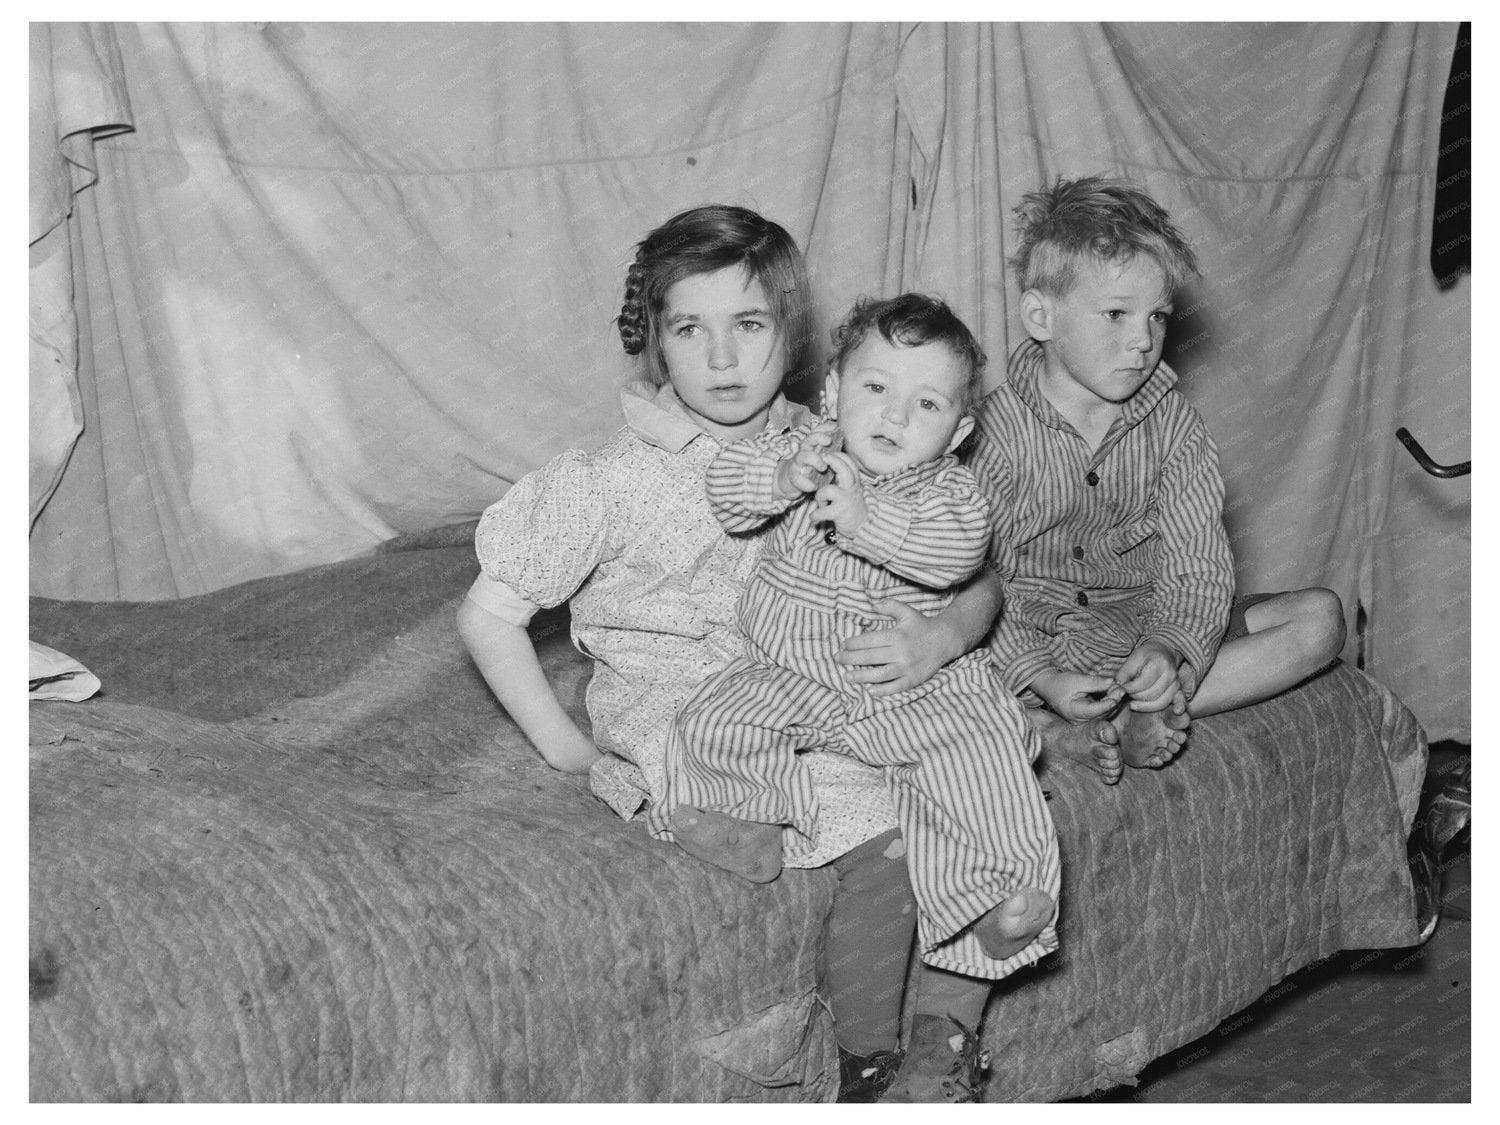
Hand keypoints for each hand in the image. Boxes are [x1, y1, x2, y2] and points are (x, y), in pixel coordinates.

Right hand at [775, 419, 840, 498]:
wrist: (790, 482)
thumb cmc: (810, 469)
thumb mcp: (820, 458)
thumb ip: (830, 451)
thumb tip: (844, 441)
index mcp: (812, 446)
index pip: (817, 432)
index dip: (825, 427)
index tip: (835, 427)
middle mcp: (804, 452)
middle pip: (809, 439)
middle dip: (819, 437)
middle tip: (829, 441)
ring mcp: (797, 464)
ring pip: (803, 456)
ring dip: (815, 460)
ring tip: (823, 467)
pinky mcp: (793, 477)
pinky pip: (798, 478)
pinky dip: (806, 483)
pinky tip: (814, 487)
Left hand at [813, 451, 867, 538]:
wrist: (861, 525)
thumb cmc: (850, 504)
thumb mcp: (850, 487)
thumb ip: (841, 476)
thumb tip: (826, 460)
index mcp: (854, 481)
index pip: (849, 462)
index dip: (838, 456)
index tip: (827, 454)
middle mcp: (852, 488)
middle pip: (844, 470)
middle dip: (832, 461)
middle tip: (821, 462)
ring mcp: (846, 501)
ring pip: (828, 490)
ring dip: (819, 496)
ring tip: (821, 502)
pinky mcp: (839, 513)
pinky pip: (821, 512)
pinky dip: (815, 515)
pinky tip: (814, 517)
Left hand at [835, 598, 957, 695]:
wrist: (946, 640)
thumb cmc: (922, 625)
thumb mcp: (907, 612)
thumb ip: (890, 606)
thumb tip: (873, 605)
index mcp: (897, 636)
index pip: (870, 641)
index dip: (854, 643)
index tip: (843, 645)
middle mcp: (901, 652)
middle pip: (870, 657)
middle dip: (851, 659)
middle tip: (838, 659)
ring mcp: (907, 667)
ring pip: (880, 674)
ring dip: (861, 676)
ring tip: (847, 677)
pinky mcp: (914, 679)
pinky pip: (896, 687)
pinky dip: (883, 690)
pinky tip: (869, 690)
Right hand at [1030, 668, 1124, 722]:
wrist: (1049, 685)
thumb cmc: (1060, 682)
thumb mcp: (1078, 679)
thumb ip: (1096, 682)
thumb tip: (1113, 682)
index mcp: (1074, 712)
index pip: (1096, 710)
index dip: (1109, 702)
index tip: (1119, 692)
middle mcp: (1079, 720)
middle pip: (1102, 712)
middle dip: (1113, 699)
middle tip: (1121, 687)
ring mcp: (1083, 720)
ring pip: (1104, 713)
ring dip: (1112, 700)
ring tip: (1118, 688)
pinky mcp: (1087, 717)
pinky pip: (1101, 711)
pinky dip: (1107, 702)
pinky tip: (1113, 692)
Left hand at [1113, 640, 1182, 711]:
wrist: (1163, 651)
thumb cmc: (1145, 656)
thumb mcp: (1131, 660)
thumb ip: (1122, 675)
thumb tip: (1114, 691)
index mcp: (1158, 663)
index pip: (1141, 684)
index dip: (1128, 689)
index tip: (1121, 688)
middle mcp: (1170, 673)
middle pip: (1150, 694)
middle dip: (1135, 697)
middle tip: (1127, 694)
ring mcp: (1176, 683)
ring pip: (1161, 702)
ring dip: (1145, 706)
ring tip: (1134, 703)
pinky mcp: (1180, 690)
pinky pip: (1179, 701)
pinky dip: (1178, 707)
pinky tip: (1176, 711)